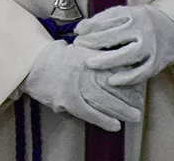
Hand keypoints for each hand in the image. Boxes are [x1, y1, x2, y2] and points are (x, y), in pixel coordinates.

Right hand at [20, 40, 143, 131]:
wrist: (33, 63)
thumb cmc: (57, 56)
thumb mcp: (80, 48)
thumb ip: (97, 53)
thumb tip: (119, 62)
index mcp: (89, 56)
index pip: (114, 69)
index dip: (129, 80)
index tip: (139, 87)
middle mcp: (84, 70)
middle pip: (114, 86)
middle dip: (130, 98)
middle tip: (140, 105)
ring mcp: (76, 86)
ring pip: (105, 100)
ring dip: (122, 110)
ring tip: (134, 116)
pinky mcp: (68, 100)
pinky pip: (90, 113)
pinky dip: (104, 120)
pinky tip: (115, 125)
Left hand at [76, 5, 173, 87]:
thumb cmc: (142, 22)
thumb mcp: (127, 13)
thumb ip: (105, 19)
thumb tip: (80, 29)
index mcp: (134, 14)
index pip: (109, 19)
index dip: (90, 25)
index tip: (77, 32)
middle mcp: (143, 29)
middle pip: (116, 36)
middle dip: (94, 41)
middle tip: (78, 46)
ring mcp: (151, 47)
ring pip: (128, 55)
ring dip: (107, 60)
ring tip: (89, 63)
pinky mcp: (156, 63)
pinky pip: (141, 73)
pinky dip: (126, 78)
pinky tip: (111, 80)